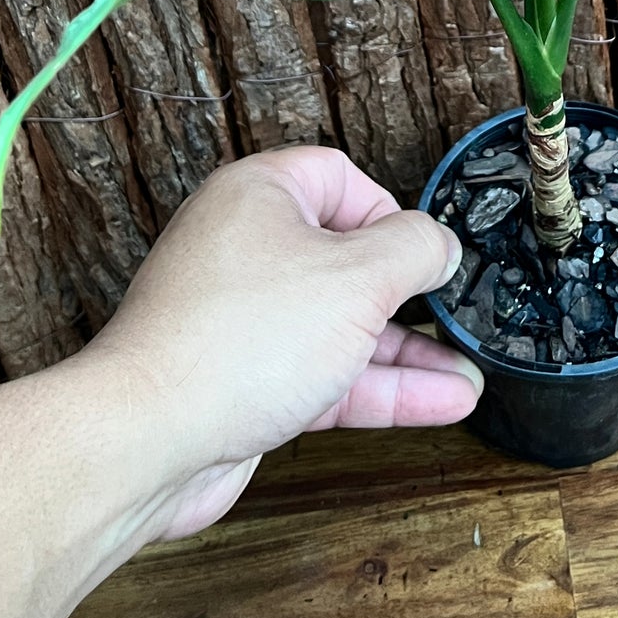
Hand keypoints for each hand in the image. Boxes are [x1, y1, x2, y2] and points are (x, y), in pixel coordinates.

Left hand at [77, 147, 482, 539]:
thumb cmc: (237, 342)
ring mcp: (244, 319)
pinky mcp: (245, 381)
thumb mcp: (357, 278)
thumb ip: (414, 251)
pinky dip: (378, 387)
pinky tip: (437, 402)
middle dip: (407, 294)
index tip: (427, 250)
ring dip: (406, 353)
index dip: (389, 211)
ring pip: (340, 325)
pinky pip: (324, 372)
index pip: (339, 178)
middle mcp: (246, 250)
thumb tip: (440, 243)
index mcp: (260, 196)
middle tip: (452, 311)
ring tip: (468, 374)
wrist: (148, 440)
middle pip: (344, 259)